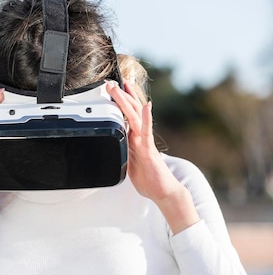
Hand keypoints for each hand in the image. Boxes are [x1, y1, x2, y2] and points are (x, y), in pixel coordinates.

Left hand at [106, 81, 180, 200]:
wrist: (163, 191)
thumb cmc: (148, 179)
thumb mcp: (129, 164)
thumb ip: (123, 152)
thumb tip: (114, 147)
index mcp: (134, 139)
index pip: (126, 116)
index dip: (120, 102)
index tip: (113, 89)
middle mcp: (140, 137)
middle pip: (130, 112)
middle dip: (121, 96)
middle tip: (111, 82)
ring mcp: (145, 142)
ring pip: (135, 118)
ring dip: (127, 102)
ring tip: (121, 87)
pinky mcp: (149, 150)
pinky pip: (147, 132)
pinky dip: (146, 119)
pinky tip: (146, 107)